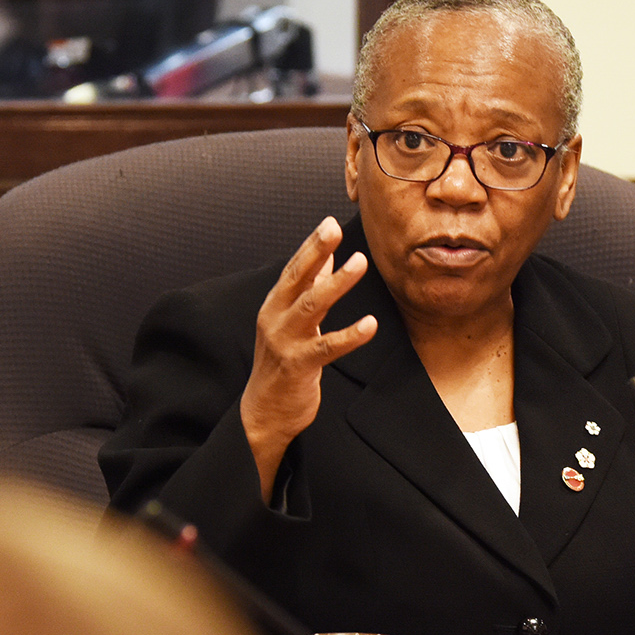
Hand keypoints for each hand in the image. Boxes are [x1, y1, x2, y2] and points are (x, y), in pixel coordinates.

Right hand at [239, 216, 376, 502]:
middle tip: (334, 229)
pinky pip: (327, 347)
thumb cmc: (282, 364)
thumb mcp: (292, 323)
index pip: (294, 270)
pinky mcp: (298, 366)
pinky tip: (370, 324)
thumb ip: (308, 291)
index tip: (329, 223)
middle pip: (296, 279)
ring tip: (360, 262)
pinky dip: (350, 335)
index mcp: (274, 306)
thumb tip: (327, 258)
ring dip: (336, 283)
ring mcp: (285, 342)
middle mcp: (275, 319)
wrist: (264, 412)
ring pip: (311, 306)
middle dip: (315, 251)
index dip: (311, 246)